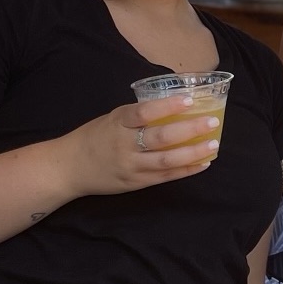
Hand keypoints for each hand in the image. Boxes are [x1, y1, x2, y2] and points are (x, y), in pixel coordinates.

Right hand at [67, 93, 221, 196]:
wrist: (69, 168)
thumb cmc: (94, 137)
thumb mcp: (112, 118)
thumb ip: (137, 116)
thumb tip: (172, 107)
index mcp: (118, 122)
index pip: (145, 112)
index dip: (168, 106)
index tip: (189, 100)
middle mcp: (124, 144)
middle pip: (161, 138)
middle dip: (190, 130)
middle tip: (212, 122)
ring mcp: (130, 166)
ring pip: (167, 160)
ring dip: (194, 153)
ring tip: (213, 144)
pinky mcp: (135, 183)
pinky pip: (164, 177)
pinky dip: (186, 170)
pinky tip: (203, 163)